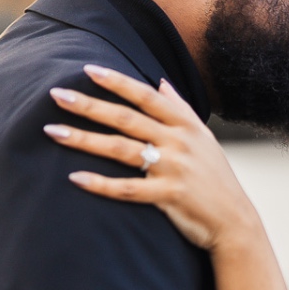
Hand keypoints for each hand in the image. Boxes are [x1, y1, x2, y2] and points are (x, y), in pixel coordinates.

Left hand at [46, 66, 263, 252]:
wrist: (235, 220)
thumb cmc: (215, 177)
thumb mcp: (203, 138)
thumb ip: (180, 109)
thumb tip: (161, 83)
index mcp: (184, 125)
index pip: (145, 96)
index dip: (117, 82)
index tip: (88, 69)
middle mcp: (178, 142)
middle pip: (126, 119)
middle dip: (89, 105)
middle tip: (56, 94)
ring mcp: (173, 169)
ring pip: (121, 149)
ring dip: (85, 139)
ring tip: (53, 131)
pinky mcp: (168, 196)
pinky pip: (127, 188)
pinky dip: (101, 184)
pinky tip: (75, 178)